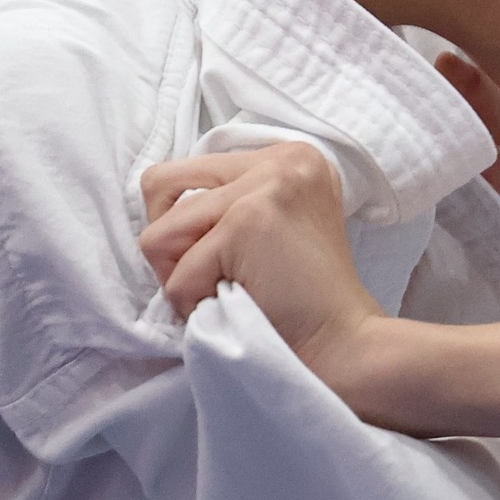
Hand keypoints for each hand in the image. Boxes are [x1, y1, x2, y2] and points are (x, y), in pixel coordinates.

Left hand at [139, 142, 385, 377]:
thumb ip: (228, 198)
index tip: (239, 253)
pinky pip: (177, 276)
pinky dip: (196, 303)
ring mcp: (268, 184)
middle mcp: (283, 159)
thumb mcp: (271, 224)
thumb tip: (156, 198)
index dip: (189, 226)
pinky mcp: (249, 220)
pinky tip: (242, 303)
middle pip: (159, 187)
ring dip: (184, 278)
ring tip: (234, 289)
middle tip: (223, 272)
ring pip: (159, 234)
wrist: (343, 343)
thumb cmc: (299, 297)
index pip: (182, 172)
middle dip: (174, 244)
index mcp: (289, 156)